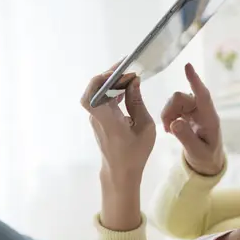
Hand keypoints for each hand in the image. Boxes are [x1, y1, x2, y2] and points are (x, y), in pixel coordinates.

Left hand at [80, 65, 155, 181]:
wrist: (121, 172)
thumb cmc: (135, 153)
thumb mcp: (145, 127)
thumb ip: (137, 103)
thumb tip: (134, 82)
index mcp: (107, 118)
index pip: (94, 92)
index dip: (103, 78)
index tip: (121, 70)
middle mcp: (97, 115)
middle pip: (96, 88)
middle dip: (111, 75)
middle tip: (128, 67)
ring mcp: (96, 117)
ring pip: (99, 93)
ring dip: (112, 83)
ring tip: (129, 76)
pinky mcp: (100, 120)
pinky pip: (103, 100)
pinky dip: (113, 91)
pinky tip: (126, 89)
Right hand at [161, 63, 224, 175]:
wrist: (207, 160)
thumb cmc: (206, 157)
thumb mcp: (197, 152)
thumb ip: (186, 138)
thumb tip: (175, 123)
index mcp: (210, 118)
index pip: (203, 96)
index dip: (195, 81)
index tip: (188, 66)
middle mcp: (202, 110)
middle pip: (179, 97)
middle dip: (169, 111)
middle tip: (168, 129)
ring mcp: (194, 109)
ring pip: (173, 101)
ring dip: (167, 114)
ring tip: (170, 131)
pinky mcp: (187, 111)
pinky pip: (171, 106)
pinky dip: (167, 116)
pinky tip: (171, 128)